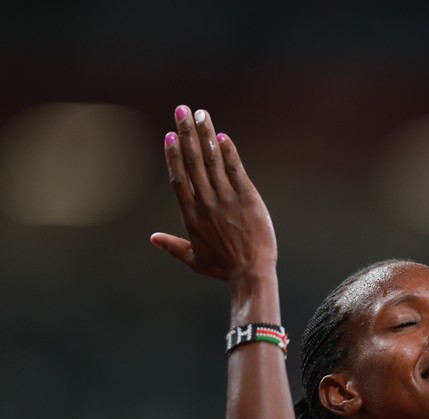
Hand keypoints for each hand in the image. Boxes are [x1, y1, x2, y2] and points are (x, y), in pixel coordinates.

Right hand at [151, 106, 276, 283]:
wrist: (251, 273)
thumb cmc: (224, 269)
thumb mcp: (194, 260)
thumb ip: (173, 247)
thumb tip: (153, 238)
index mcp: (191, 215)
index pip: (178, 178)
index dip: (173, 155)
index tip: (168, 136)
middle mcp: (206, 202)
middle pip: (193, 162)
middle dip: (186, 133)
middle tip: (181, 110)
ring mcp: (227, 199)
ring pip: (212, 160)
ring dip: (205, 135)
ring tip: (200, 114)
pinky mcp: (248, 198)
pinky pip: (235, 170)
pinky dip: (228, 152)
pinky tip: (222, 136)